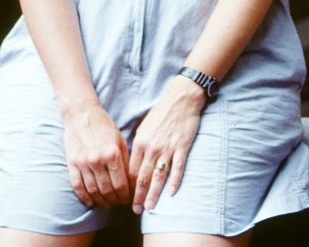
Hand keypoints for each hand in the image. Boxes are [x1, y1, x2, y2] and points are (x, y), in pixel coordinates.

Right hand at [63, 103, 131, 207]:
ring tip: (107, 204)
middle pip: (107, 190)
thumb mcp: (120, 140)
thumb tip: (130, 180)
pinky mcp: (71, 163)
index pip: (121, 184)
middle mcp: (98, 160)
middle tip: (119, 204)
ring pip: (93, 191)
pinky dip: (84, 197)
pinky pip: (77, 186)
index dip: (126, 195)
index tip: (129, 199)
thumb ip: (125, 160)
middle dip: (115, 200)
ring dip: (101, 201)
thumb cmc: (104, 125)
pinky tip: (90, 201)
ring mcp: (83, 163)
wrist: (82, 114)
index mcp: (112, 154)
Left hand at [128, 77, 205, 213]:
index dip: (128, 186)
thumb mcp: (144, 128)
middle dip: (137, 196)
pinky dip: (174, 181)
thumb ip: (139, 146)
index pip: (131, 170)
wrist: (181, 98)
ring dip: (153, 193)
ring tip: (149, 207)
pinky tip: (171, 193)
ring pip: (158, 176)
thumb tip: (133, 164)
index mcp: (140, 142)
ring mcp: (168, 148)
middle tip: (135, 210)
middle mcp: (152, 147)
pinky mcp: (182, 147)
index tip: (126, 198)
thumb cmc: (161, 113)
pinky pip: (177, 167)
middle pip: (142, 177)